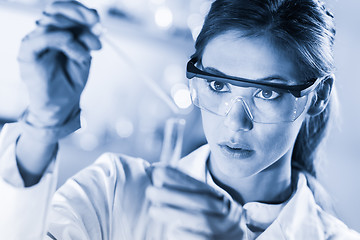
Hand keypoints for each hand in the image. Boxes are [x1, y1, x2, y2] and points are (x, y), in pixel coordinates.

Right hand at [18, 0, 100, 130]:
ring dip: (75, 34)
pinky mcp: (28, 53)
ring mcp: (35, 41)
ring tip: (86, 54)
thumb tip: (96, 22)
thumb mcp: (85, 56)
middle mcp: (44, 33)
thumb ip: (87, 39)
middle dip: (78, 14)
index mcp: (57, 31)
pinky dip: (59, 38)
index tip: (97, 19)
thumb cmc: (71, 81)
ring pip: (51, 22)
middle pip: (55, 10)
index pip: (64, 10)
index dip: (80, 10)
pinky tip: (73, 45)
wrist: (61, 104)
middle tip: (95, 24)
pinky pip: (41, 39)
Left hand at [146, 165, 243, 239]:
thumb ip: (180, 189)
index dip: (179, 178)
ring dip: (176, 213)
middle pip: (203, 201)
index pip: (200, 185)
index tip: (157, 171)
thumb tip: (153, 169)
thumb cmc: (209, 220)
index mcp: (220, 198)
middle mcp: (227, 212)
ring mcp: (226, 229)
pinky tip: (171, 230)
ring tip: (153, 210)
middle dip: (175, 195)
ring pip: (203, 220)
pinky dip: (186, 234)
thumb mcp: (200, 203)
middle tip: (150, 191)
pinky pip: (204, 239)